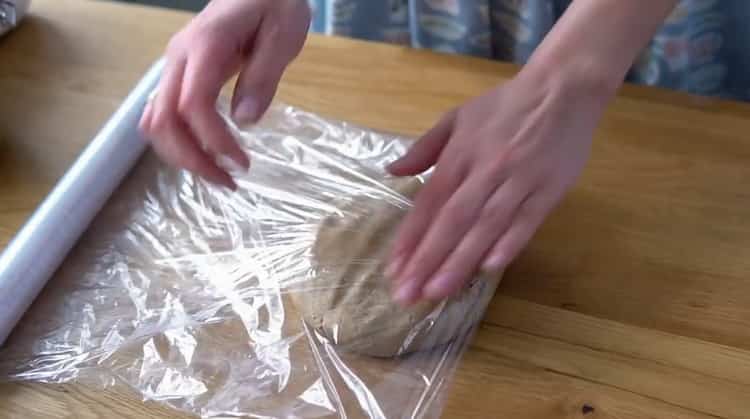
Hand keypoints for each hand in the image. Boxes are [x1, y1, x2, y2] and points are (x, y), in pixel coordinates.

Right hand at [139, 0, 310, 188]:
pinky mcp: (180, 74)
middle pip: (163, 120)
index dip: (213, 141)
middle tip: (229, 182)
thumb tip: (244, 122)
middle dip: (192, 159)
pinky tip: (208, 153)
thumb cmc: (275, 3)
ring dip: (182, 155)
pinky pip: (165, 113)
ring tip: (219, 174)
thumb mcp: (282, 36)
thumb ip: (263, 77)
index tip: (242, 163)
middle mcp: (178, 58)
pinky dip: (181, 141)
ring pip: (156, 121)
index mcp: (204, 47)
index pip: (193, 106)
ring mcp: (175, 66)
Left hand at [386, 69, 613, 303]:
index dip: (411, 236)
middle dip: (427, 259)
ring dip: (460, 262)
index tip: (394, 268)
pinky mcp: (549, 191)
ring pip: (485, 227)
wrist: (564, 88)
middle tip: (407, 294)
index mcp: (461, 154)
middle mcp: (486, 171)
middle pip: (452, 221)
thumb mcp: (457, 117)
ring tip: (438, 292)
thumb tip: (391, 171)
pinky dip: (507, 245)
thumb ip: (424, 148)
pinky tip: (488, 269)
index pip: (430, 202)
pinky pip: (526, 223)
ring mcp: (519, 182)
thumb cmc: (506, 105)